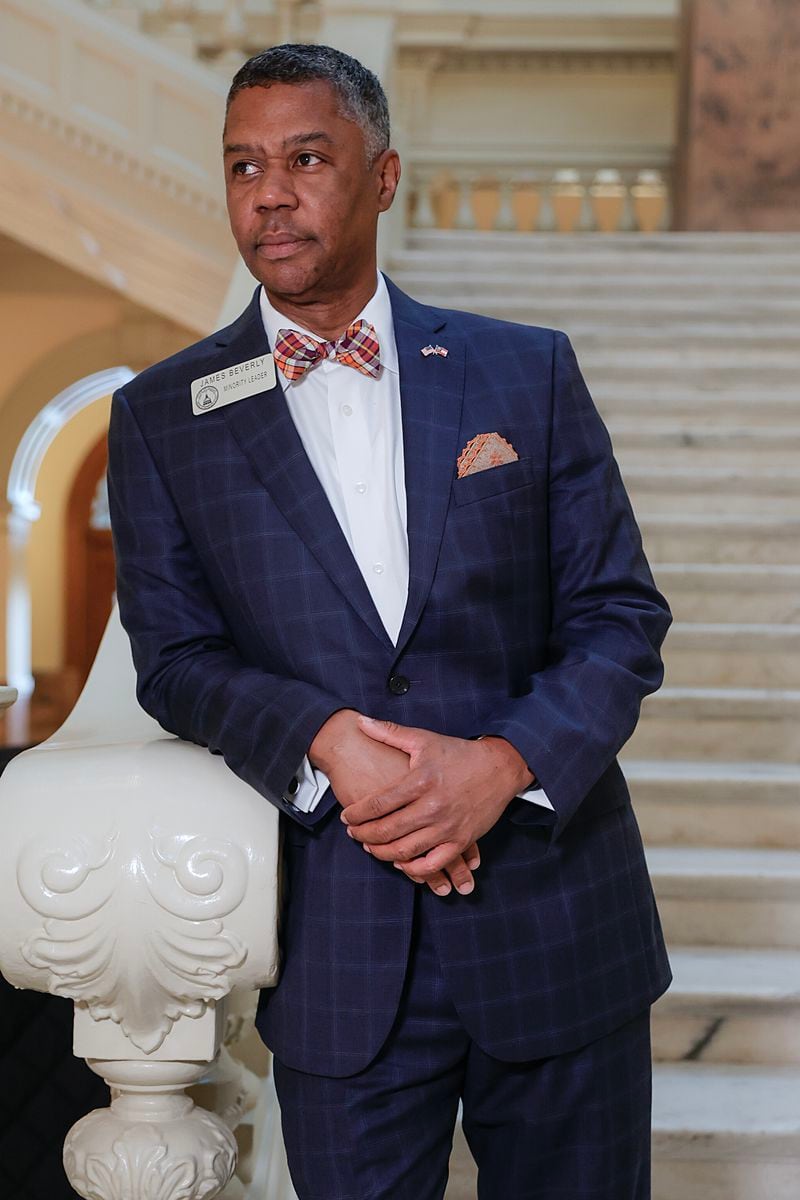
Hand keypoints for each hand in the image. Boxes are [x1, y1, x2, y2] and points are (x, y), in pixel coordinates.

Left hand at [309, 710, 479, 895]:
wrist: (499, 768)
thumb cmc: (459, 754)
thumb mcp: (424, 739)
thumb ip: (390, 732)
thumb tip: (361, 721)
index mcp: (420, 780)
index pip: (377, 803)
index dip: (356, 813)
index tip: (346, 816)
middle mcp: (433, 806)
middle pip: (387, 830)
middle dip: (363, 834)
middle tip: (353, 833)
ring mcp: (448, 826)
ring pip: (405, 850)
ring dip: (382, 852)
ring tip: (370, 846)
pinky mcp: (461, 840)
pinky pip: (432, 863)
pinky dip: (413, 868)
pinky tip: (401, 862)